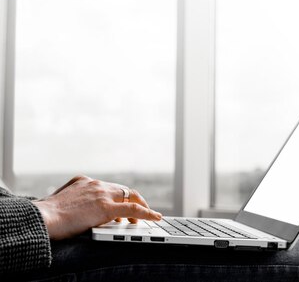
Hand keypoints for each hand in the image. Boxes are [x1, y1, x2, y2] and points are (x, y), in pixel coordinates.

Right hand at [33, 175, 161, 239]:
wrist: (41, 218)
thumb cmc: (46, 215)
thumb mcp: (60, 202)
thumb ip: (73, 202)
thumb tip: (77, 212)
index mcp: (83, 181)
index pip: (109, 187)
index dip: (120, 195)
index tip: (124, 203)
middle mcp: (95, 184)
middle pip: (123, 189)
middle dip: (135, 200)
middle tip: (142, 210)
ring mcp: (102, 194)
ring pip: (131, 196)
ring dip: (142, 206)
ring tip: (148, 216)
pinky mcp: (106, 207)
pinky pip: (133, 208)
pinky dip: (147, 212)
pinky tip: (155, 217)